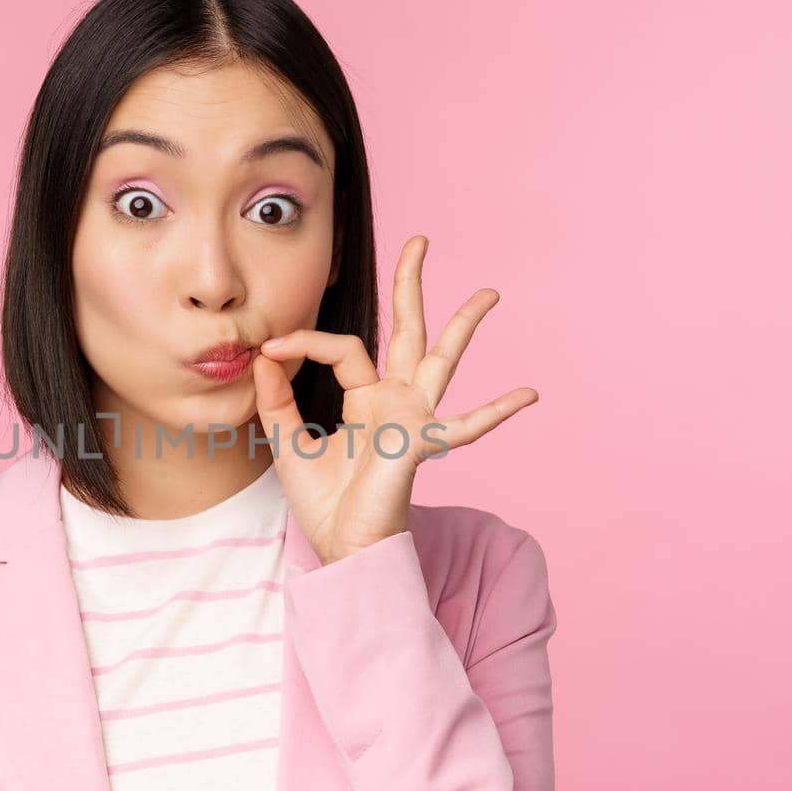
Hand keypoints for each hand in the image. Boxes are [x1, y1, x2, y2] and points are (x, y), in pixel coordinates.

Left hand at [250, 235, 538, 565]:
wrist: (341, 550)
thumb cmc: (323, 503)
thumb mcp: (288, 441)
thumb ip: (276, 398)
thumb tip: (264, 353)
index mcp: (366, 398)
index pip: (342, 347)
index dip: (303, 342)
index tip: (268, 348)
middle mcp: (395, 400)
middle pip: (407, 331)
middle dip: (412, 285)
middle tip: (421, 240)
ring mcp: (414, 419)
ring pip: (441, 359)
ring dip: (463, 324)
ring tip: (488, 293)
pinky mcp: (420, 444)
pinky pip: (464, 427)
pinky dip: (496, 412)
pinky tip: (528, 394)